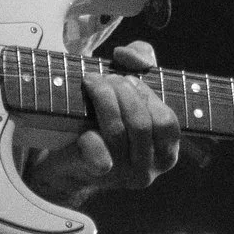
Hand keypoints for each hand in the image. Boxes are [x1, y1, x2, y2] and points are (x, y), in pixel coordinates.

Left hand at [26, 42, 181, 203]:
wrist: (66, 155)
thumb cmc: (106, 116)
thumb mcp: (130, 86)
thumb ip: (140, 59)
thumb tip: (130, 57)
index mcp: (166, 154)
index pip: (166, 123)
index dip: (147, 95)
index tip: (127, 78)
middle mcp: (148, 170)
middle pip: (141, 125)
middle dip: (122, 92)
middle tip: (105, 78)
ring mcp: (122, 176)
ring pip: (117, 132)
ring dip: (103, 99)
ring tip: (92, 82)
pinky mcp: (96, 176)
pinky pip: (97, 152)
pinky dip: (90, 135)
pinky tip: (83, 124)